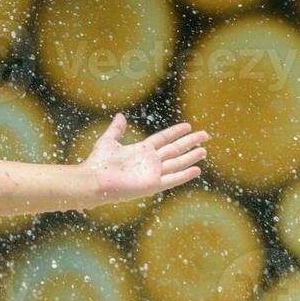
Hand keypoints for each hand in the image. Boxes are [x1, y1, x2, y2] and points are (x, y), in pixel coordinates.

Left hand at [81, 113, 207, 205]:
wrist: (94, 180)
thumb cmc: (98, 162)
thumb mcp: (108, 141)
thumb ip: (116, 129)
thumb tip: (120, 116)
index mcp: (141, 150)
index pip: (163, 139)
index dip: (176, 132)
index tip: (189, 126)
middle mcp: (149, 161)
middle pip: (175, 149)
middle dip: (190, 142)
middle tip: (205, 135)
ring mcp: (152, 173)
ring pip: (177, 163)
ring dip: (191, 157)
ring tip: (204, 151)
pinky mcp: (152, 184)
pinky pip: (172, 179)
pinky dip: (184, 175)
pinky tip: (197, 169)